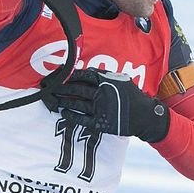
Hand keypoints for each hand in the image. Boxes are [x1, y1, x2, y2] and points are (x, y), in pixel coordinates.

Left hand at [51, 69, 169, 141]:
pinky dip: (71, 115)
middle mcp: (102, 93)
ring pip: (77, 103)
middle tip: (48, 87)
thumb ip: (105, 75)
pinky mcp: (101, 122)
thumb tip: (88, 70)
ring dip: (63, 101)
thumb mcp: (121, 80)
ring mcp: (101, 108)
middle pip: (76, 89)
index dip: (69, 75)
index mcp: (106, 81)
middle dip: (60, 88)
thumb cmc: (133, 96)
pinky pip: (82, 119)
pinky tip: (63, 113)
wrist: (144, 116)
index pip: (83, 75)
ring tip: (53, 99)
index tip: (59, 75)